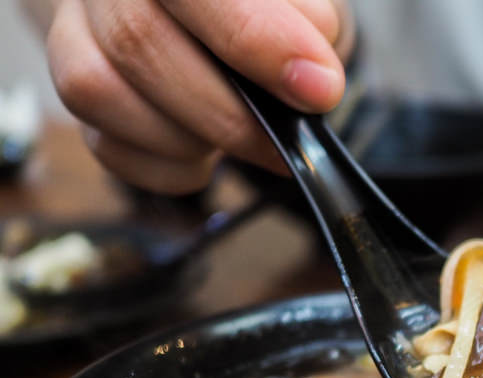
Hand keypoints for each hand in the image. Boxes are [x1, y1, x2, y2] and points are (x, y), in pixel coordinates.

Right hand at [46, 0, 352, 193]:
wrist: (233, 21)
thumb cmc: (271, 11)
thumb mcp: (302, 5)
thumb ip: (307, 24)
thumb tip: (312, 78)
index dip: (255, 40)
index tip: (319, 90)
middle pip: (138, 42)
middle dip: (230, 114)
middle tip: (287, 142)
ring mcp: (76, 31)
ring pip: (103, 95)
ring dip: (191, 139)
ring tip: (244, 139)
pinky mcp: (76, 90)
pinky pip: (107, 147)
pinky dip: (171, 167)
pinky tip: (208, 155)